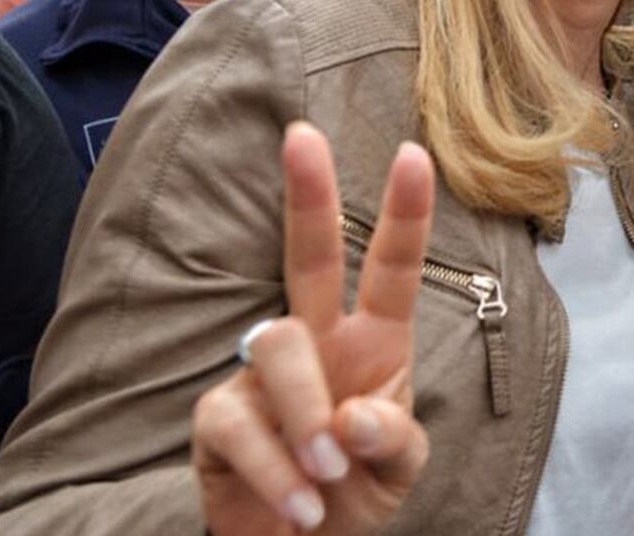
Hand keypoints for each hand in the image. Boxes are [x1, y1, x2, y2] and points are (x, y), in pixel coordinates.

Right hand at [191, 123, 435, 533]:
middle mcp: (317, 344)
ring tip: (329, 473)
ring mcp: (260, 376)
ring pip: (277, 344)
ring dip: (308, 412)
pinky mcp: (217, 420)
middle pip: (308, 256)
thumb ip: (395, 443)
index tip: (415, 153)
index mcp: (374, 344)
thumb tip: (362, 417)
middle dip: (308, 194)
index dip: (405, 214)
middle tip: (303, 134)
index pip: (392, 269)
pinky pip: (237, 421)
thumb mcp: (399, 473)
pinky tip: (300, 506)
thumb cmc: (354, 492)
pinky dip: (276, 469)